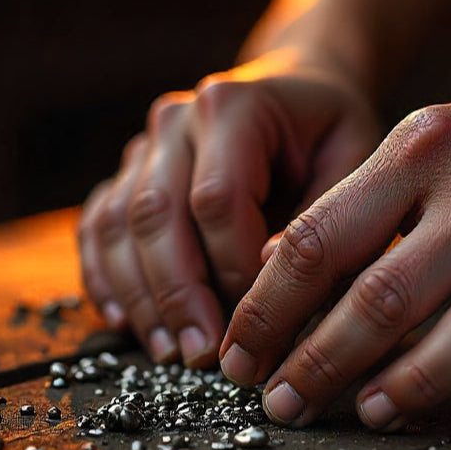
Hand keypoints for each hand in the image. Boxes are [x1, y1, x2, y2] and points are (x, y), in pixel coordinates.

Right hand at [79, 49, 381, 367]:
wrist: (297, 93)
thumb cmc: (329, 134)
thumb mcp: (352, 160)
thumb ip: (320, 214)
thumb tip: (269, 271)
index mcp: (232, 106)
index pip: (216, 197)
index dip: (231, 267)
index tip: (255, 321)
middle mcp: (176, 121)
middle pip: (155, 213)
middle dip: (177, 294)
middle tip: (201, 356)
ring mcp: (144, 147)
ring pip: (118, 225)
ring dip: (139, 296)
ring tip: (169, 352)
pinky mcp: (127, 175)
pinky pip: (99, 227)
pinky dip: (105, 278)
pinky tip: (125, 323)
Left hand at [221, 56, 450, 427]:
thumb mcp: (432, 138)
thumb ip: (361, 198)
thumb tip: (279, 264)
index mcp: (422, 151)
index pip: (320, 239)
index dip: (268, 307)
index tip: (242, 353)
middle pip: (380, 300)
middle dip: (317, 365)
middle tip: (283, 404)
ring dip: (406, 390)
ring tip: (365, 415)